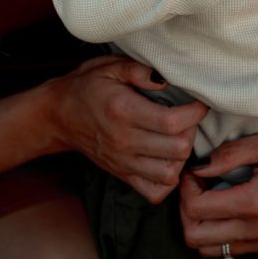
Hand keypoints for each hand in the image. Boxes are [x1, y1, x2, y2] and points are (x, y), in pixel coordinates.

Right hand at [47, 55, 207, 202]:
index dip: (194, 112)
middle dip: (192, 131)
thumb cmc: (87, 86)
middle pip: (177, 149)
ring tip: (179, 136)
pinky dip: (168, 179)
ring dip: (182, 155)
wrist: (58, 115)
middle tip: (188, 116)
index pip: (172, 122)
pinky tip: (167, 158)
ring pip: (170, 173)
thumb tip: (167, 79)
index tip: (199, 101)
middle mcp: (125, 141)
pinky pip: (154, 192)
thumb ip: (140, 70)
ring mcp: (123, 162)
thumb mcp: (110, 66)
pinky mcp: (122, 175)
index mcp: (124, 110)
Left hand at [179, 71, 257, 257]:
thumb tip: (199, 167)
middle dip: (186, 209)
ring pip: (211, 250)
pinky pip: (232, 250)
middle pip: (196, 238)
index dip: (185, 188)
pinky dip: (220, 231)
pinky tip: (229, 204)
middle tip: (196, 184)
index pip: (196, 209)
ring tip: (211, 194)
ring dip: (202, 223)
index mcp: (255, 203)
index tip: (193, 169)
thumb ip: (229, 154)